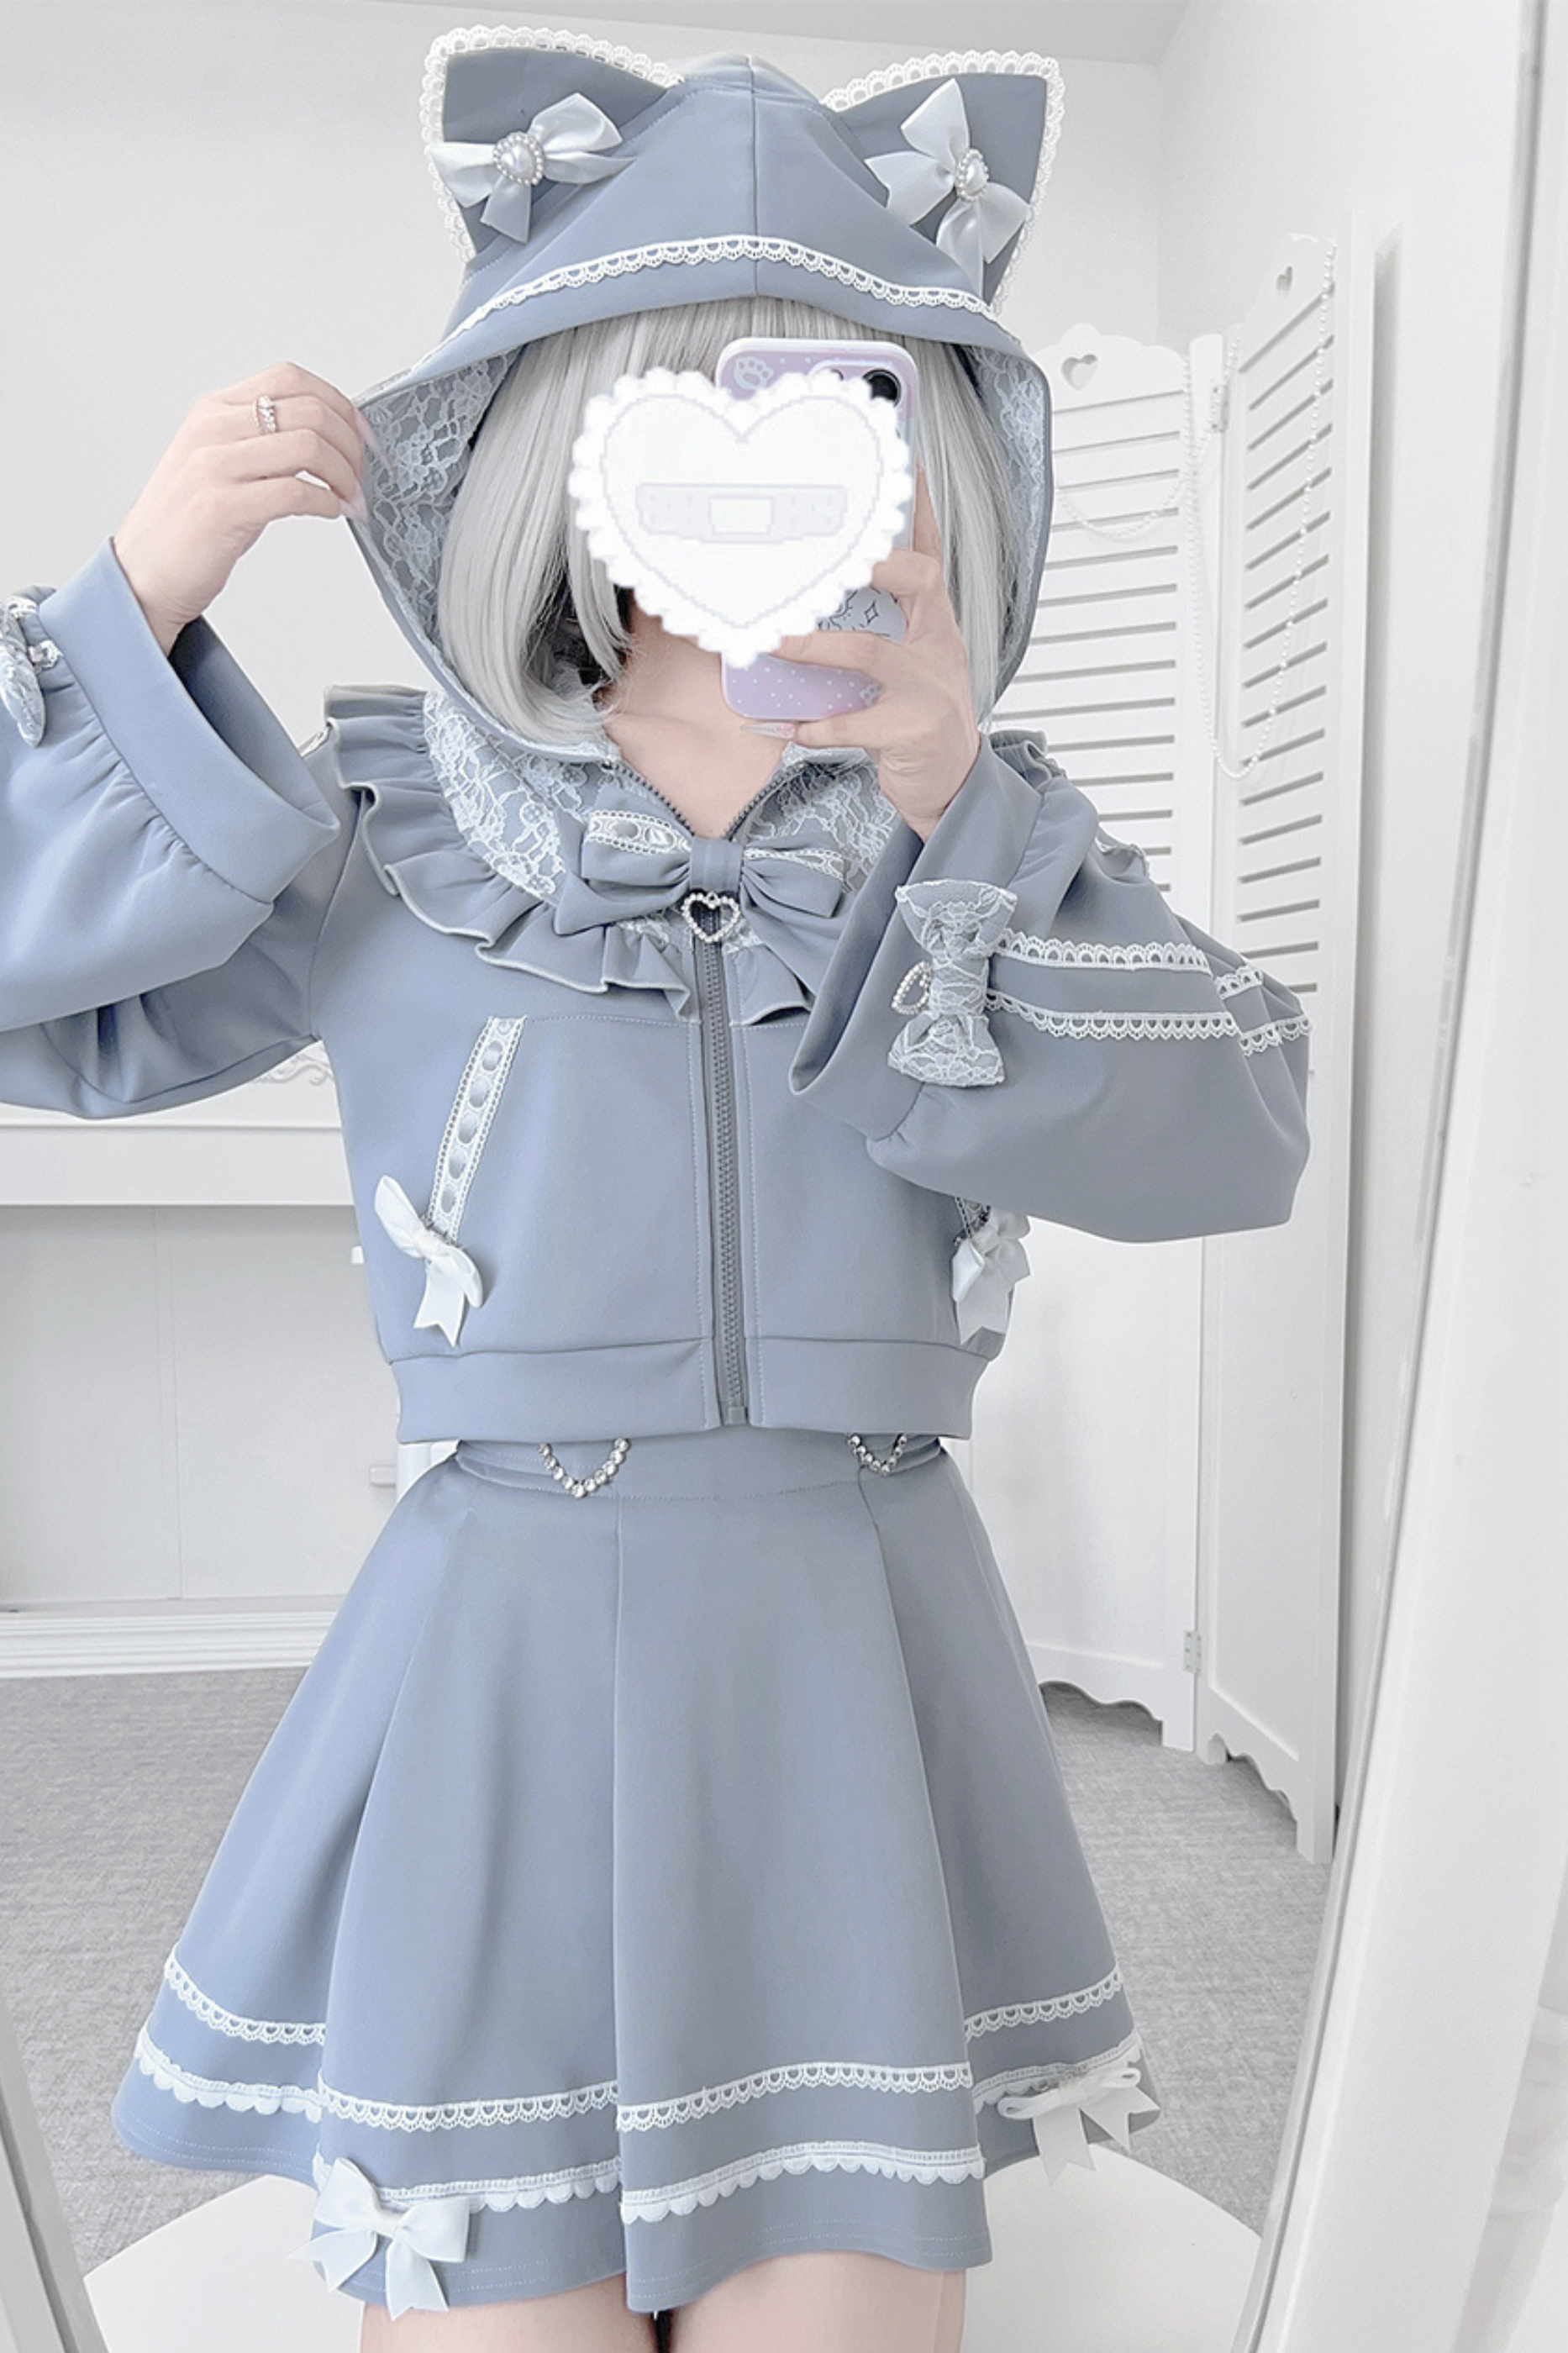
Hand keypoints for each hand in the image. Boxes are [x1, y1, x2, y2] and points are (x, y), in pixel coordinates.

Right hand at [110, 361, 369, 656]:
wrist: (144, 572)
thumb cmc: (187, 523)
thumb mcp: (219, 462)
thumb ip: (261, 440)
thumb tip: (324, 436)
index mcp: (213, 409)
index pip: (289, 378)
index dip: (338, 402)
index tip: (360, 434)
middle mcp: (212, 428)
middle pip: (308, 409)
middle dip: (350, 443)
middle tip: (362, 472)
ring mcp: (214, 466)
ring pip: (308, 445)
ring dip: (345, 474)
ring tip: (351, 497)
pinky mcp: (222, 507)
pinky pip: (296, 491)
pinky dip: (328, 502)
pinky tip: (332, 511)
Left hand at [766, 463, 982, 841]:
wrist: (952, 783)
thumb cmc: (922, 717)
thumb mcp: (914, 661)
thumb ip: (880, 626)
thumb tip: (819, 599)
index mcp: (935, 624)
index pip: (929, 555)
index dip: (919, 511)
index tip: (905, 466)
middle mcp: (938, 647)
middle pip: (917, 581)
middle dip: (874, 561)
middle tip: (827, 553)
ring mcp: (929, 688)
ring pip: (870, 653)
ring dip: (816, 646)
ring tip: (775, 642)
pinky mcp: (912, 731)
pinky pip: (855, 723)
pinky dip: (816, 726)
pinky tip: (787, 726)